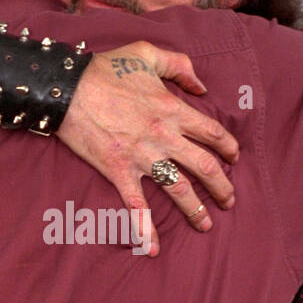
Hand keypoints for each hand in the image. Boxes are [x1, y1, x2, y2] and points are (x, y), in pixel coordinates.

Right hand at [58, 43, 239, 255]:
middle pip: (205, 167)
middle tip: (230, 200)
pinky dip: (145, 229)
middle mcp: (164, 136)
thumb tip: (202, 86)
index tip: (235, 158)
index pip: (212, 133)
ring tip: (206, 224)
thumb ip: (179, 65)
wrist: (67, 88)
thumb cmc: (105, 69)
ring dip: (196, 210)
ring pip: (179, 189)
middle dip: (222, 187)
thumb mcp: (147, 54)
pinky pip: (136, 205)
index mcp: (173, 109)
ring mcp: (142, 157)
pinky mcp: (119, 172)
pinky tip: (153, 249)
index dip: (228, 147)